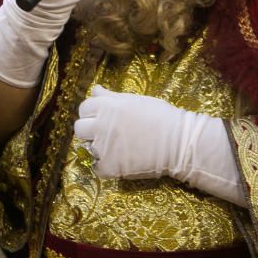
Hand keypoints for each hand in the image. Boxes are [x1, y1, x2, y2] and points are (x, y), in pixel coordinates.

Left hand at [73, 85, 245, 205]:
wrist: (177, 142)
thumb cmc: (160, 116)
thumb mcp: (134, 99)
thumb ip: (111, 96)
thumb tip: (95, 90)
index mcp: (106, 106)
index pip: (84, 108)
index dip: (92, 112)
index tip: (102, 117)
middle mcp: (100, 125)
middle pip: (80, 128)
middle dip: (89, 130)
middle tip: (105, 133)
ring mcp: (103, 147)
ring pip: (87, 148)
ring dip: (97, 147)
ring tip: (116, 147)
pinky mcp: (109, 167)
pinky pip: (96, 167)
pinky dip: (104, 166)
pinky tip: (117, 161)